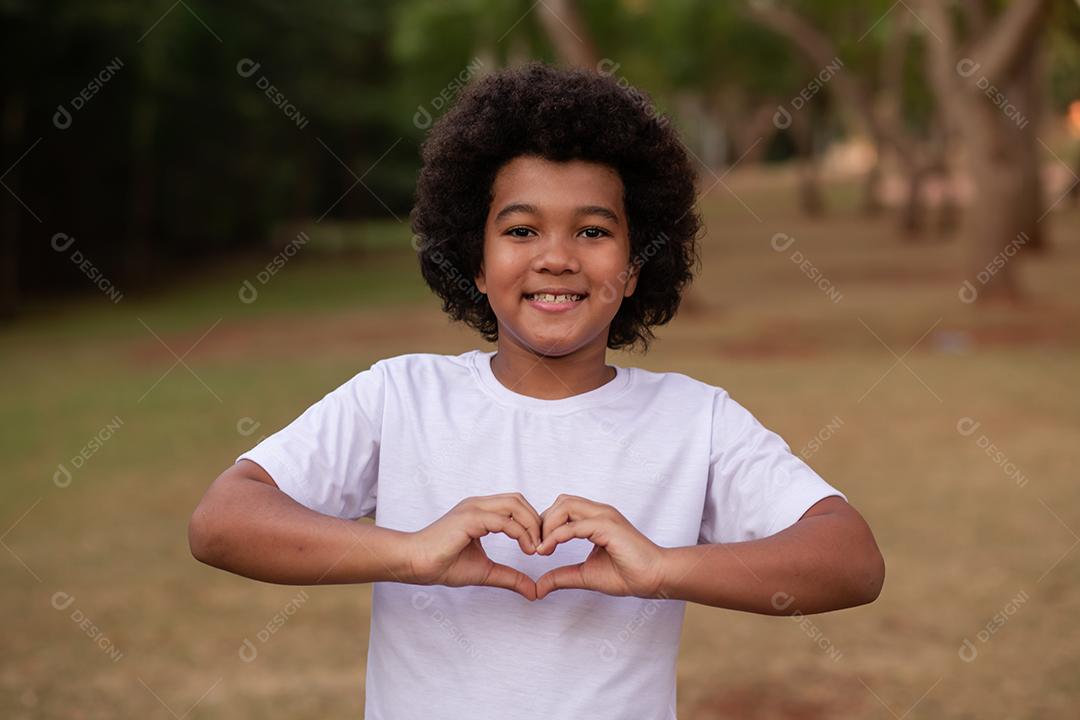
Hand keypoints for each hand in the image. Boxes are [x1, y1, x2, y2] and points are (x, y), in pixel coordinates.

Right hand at [405, 493, 541, 600]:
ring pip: (515, 504)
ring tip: (535, 548)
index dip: (533, 523)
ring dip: (531, 524)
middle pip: (519, 500)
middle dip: (536, 521)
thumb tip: (533, 592)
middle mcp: (478, 505)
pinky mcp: (470, 518)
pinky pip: (503, 520)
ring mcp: (474, 508)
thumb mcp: (486, 571)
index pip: (516, 506)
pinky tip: (526, 549)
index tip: (539, 547)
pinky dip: (520, 533)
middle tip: (543, 545)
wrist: (415, 564)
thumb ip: (510, 577)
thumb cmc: (442, 565)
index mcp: (481, 512)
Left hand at [534, 494, 666, 600]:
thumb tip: (538, 588)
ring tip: (542, 548)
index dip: (546, 525)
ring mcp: (604, 516)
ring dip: (548, 525)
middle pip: (561, 501)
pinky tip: (548, 550)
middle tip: (537, 546)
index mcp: (595, 519)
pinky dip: (556, 536)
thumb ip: (561, 577)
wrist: (654, 578)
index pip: (562, 508)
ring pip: (565, 505)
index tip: (538, 549)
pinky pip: (574, 525)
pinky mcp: (607, 527)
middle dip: (543, 521)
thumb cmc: (627, 574)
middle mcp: (599, 512)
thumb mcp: (585, 575)